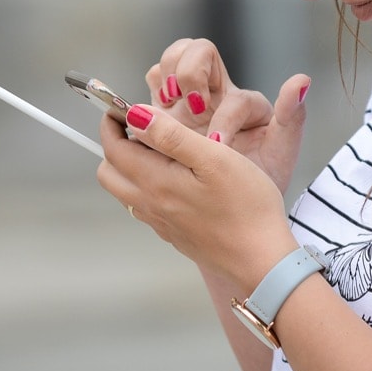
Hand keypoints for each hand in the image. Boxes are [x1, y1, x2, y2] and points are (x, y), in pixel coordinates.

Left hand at [96, 105, 299, 289]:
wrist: (262, 260)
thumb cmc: (246, 208)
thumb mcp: (214, 157)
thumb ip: (171, 135)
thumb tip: (137, 115)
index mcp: (155, 182)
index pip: (113, 149)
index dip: (111, 124)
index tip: (119, 109)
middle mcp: (151, 205)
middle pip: (110, 173)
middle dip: (115, 146)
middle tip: (140, 129)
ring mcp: (161, 223)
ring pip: (125, 190)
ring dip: (130, 167)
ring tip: (161, 151)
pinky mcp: (174, 234)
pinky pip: (145, 207)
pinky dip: (147, 186)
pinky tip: (178, 179)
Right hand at [145, 38, 310, 193]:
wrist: (238, 209)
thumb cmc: (262, 177)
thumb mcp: (280, 151)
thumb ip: (292, 116)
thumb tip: (301, 79)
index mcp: (243, 102)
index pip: (232, 95)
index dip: (225, 117)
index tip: (220, 145)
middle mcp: (214, 94)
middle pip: (196, 50)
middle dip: (190, 72)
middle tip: (189, 104)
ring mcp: (185, 103)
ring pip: (168, 65)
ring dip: (165, 78)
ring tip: (166, 107)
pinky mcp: (163, 117)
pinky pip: (149, 91)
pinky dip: (145, 102)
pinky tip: (148, 125)